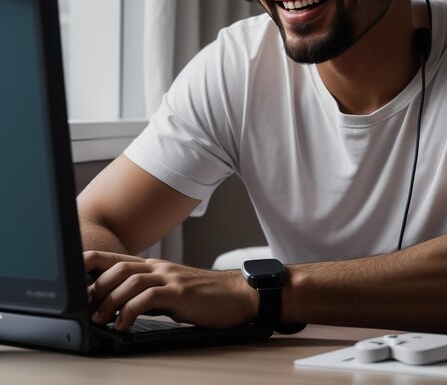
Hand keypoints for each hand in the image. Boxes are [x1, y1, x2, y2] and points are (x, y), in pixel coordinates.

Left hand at [84, 251, 256, 330]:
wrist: (237, 295)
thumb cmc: (204, 297)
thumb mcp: (171, 293)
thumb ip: (147, 295)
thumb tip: (119, 308)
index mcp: (155, 267)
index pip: (117, 258)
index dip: (91, 264)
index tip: (73, 279)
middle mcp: (160, 268)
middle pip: (117, 267)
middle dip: (95, 287)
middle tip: (85, 309)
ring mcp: (170, 277)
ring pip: (129, 280)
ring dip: (108, 300)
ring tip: (100, 320)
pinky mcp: (180, 292)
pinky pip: (148, 297)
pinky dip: (130, 311)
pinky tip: (124, 324)